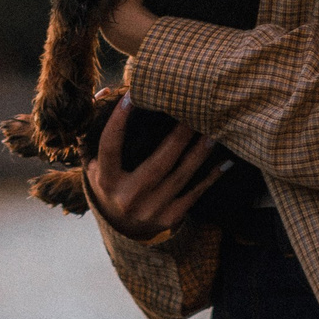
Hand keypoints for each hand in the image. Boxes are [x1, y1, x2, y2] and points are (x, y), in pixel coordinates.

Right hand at [85, 95, 229, 241]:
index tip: (132, 95)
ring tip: (212, 132)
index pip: (110, 147)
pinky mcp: (169, 218)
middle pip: (158, 164)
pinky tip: (225, 162)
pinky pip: (194, 194)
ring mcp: (151, 210)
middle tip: (193, 112)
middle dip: (178, 136)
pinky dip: (210, 178)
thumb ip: (94, 130)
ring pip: (180, 177)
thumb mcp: (94, 164)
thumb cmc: (110, 185)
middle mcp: (128, 198)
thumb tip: (106, 92)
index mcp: (106, 181)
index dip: (118, 121)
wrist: (122, 227)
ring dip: (199, 153)